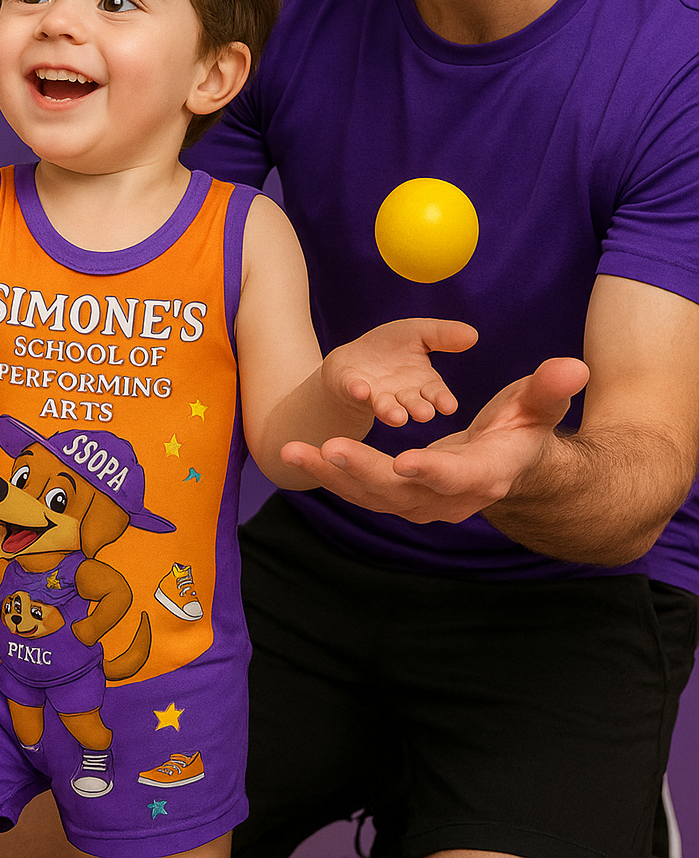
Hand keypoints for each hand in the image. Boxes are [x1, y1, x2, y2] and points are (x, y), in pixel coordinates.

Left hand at [284, 356, 589, 523]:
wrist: (510, 466)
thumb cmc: (524, 430)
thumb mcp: (538, 407)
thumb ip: (549, 390)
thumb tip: (574, 367)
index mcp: (486, 474)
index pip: (457, 477)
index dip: (433, 471)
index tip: (405, 459)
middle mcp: (449, 497)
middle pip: (402, 492)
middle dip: (363, 472)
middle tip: (330, 446)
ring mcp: (421, 502)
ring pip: (372, 496)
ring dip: (332, 476)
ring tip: (295, 452)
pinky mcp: (399, 496)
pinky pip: (359, 490)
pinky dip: (329, 475)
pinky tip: (298, 454)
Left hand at [322, 317, 476, 426]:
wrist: (355, 357)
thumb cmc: (393, 347)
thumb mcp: (418, 333)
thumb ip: (442, 335)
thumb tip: (474, 335)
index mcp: (423, 384)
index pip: (436, 393)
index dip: (442, 400)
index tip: (449, 406)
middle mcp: (402, 395)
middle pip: (412, 404)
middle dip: (418, 408)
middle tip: (424, 414)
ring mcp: (377, 394)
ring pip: (386, 405)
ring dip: (390, 411)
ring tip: (397, 416)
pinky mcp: (352, 387)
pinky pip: (355, 390)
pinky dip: (358, 391)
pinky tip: (360, 390)